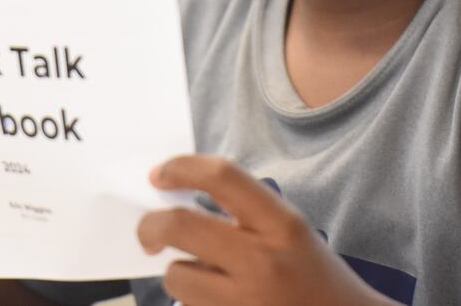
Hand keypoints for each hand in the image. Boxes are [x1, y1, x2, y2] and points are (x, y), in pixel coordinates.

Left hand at [137, 156, 393, 305]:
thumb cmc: (314, 277)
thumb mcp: (290, 232)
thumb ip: (245, 213)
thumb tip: (176, 199)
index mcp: (282, 225)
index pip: (223, 178)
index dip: (182, 168)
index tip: (159, 174)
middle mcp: (263, 262)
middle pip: (180, 226)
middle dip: (150, 226)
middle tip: (147, 231)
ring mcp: (245, 302)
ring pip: (177, 275)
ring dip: (180, 272)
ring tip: (207, 278)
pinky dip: (193, 300)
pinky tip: (219, 300)